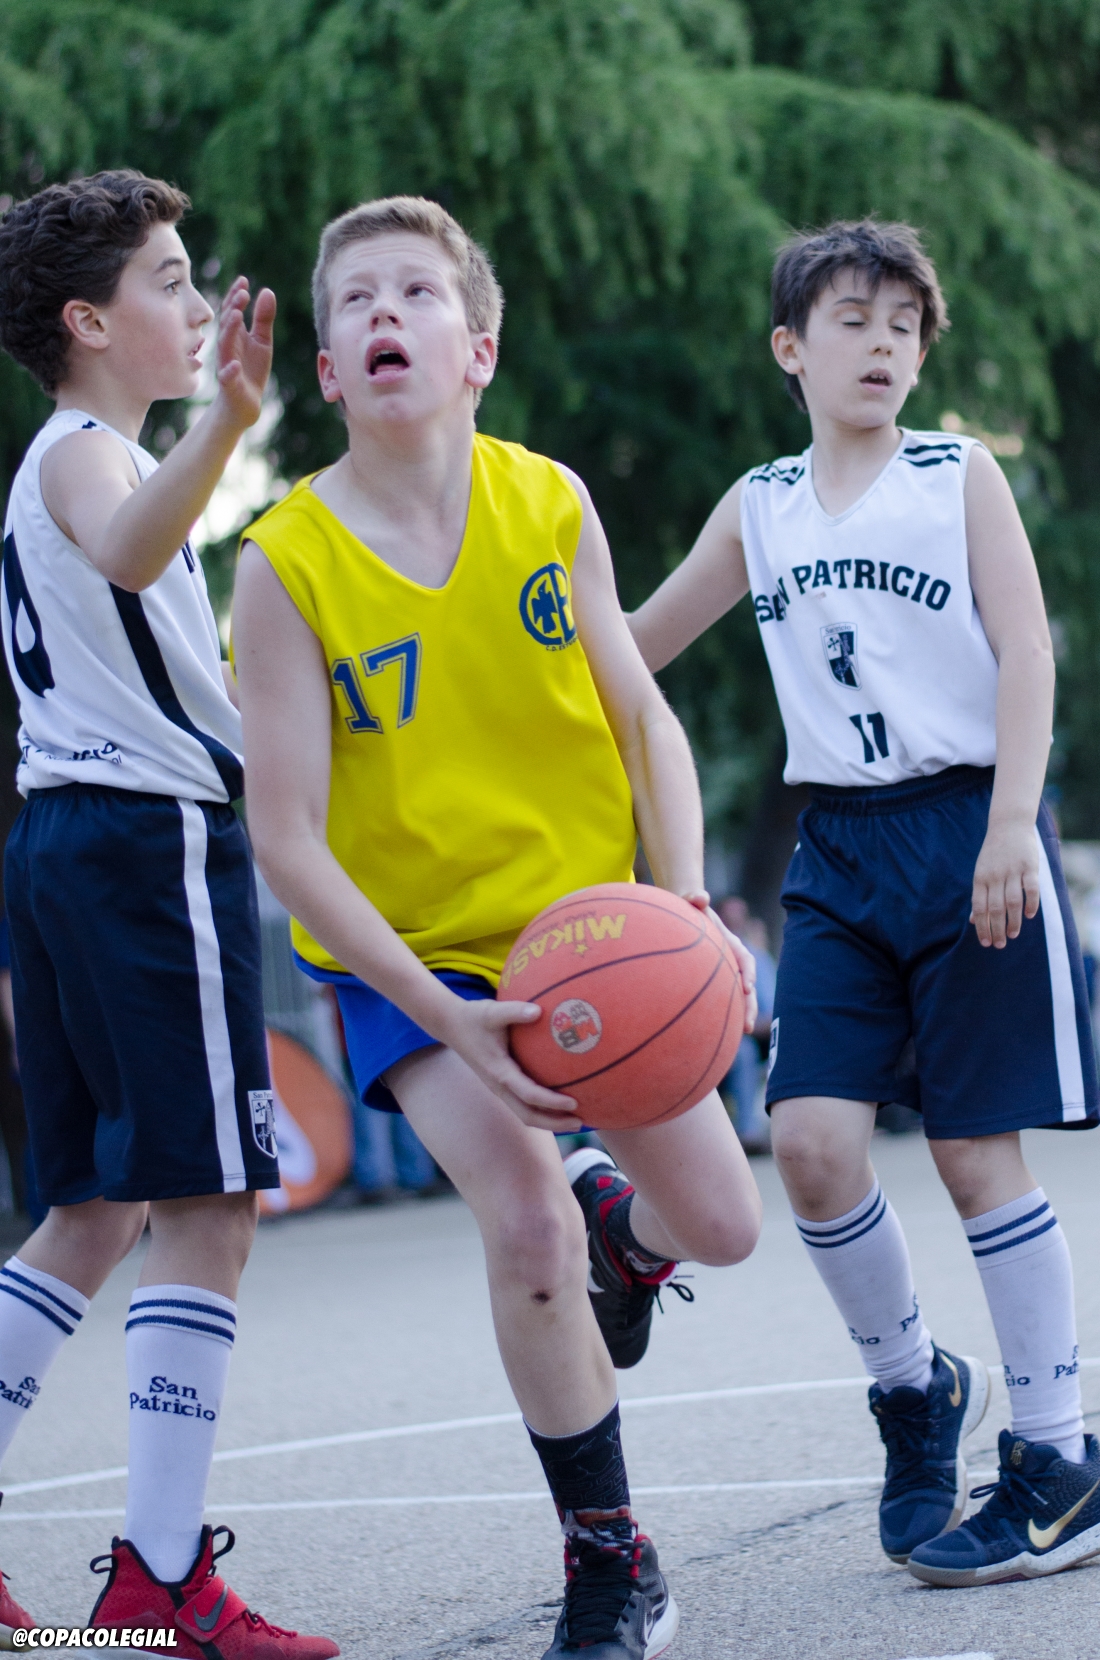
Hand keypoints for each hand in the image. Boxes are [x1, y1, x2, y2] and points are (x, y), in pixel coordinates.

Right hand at [214, 276, 275, 429]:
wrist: (244, 403)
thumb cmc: (251, 369)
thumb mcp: (262, 341)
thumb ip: (263, 318)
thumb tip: (267, 291)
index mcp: (235, 335)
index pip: (232, 311)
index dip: (236, 296)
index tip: (244, 280)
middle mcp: (227, 347)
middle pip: (228, 324)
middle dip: (233, 308)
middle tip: (243, 293)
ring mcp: (227, 365)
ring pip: (224, 346)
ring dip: (229, 331)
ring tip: (238, 316)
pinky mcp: (230, 385)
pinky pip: (227, 377)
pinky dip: (230, 371)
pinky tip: (235, 365)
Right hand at [443, 997, 582, 1130]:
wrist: (451, 1025)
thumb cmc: (475, 1017)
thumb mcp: (492, 1011)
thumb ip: (515, 1011)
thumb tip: (539, 1011)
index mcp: (499, 1072)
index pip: (529, 1095)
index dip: (551, 1102)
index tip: (574, 1103)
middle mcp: (499, 1086)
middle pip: (528, 1115)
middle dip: (554, 1122)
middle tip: (581, 1122)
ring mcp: (499, 1088)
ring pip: (525, 1113)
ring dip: (550, 1120)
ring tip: (576, 1120)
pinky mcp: (501, 1084)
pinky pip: (523, 1103)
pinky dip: (542, 1109)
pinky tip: (560, 1102)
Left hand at [682, 889, 757, 1032]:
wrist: (685, 909)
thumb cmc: (687, 906)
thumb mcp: (689, 900)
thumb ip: (694, 897)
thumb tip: (700, 897)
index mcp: (729, 942)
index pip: (744, 958)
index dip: (747, 973)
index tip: (747, 988)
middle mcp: (732, 957)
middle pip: (746, 982)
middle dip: (750, 1004)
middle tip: (749, 1025)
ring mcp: (725, 969)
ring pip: (739, 993)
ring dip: (744, 1012)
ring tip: (744, 1033)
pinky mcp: (716, 977)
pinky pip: (724, 996)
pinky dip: (726, 1012)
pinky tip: (720, 1030)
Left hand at [970, 819, 1039, 947]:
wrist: (1008, 825)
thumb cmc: (993, 854)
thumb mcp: (981, 873)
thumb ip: (980, 896)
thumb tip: (974, 921)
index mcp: (980, 879)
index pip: (979, 908)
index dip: (982, 927)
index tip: (985, 943)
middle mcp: (995, 876)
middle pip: (995, 908)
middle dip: (996, 930)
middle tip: (1000, 945)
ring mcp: (1012, 871)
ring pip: (1012, 902)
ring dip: (1013, 921)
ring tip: (1013, 935)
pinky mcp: (1029, 866)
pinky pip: (1031, 888)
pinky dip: (1031, 903)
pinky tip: (1029, 916)